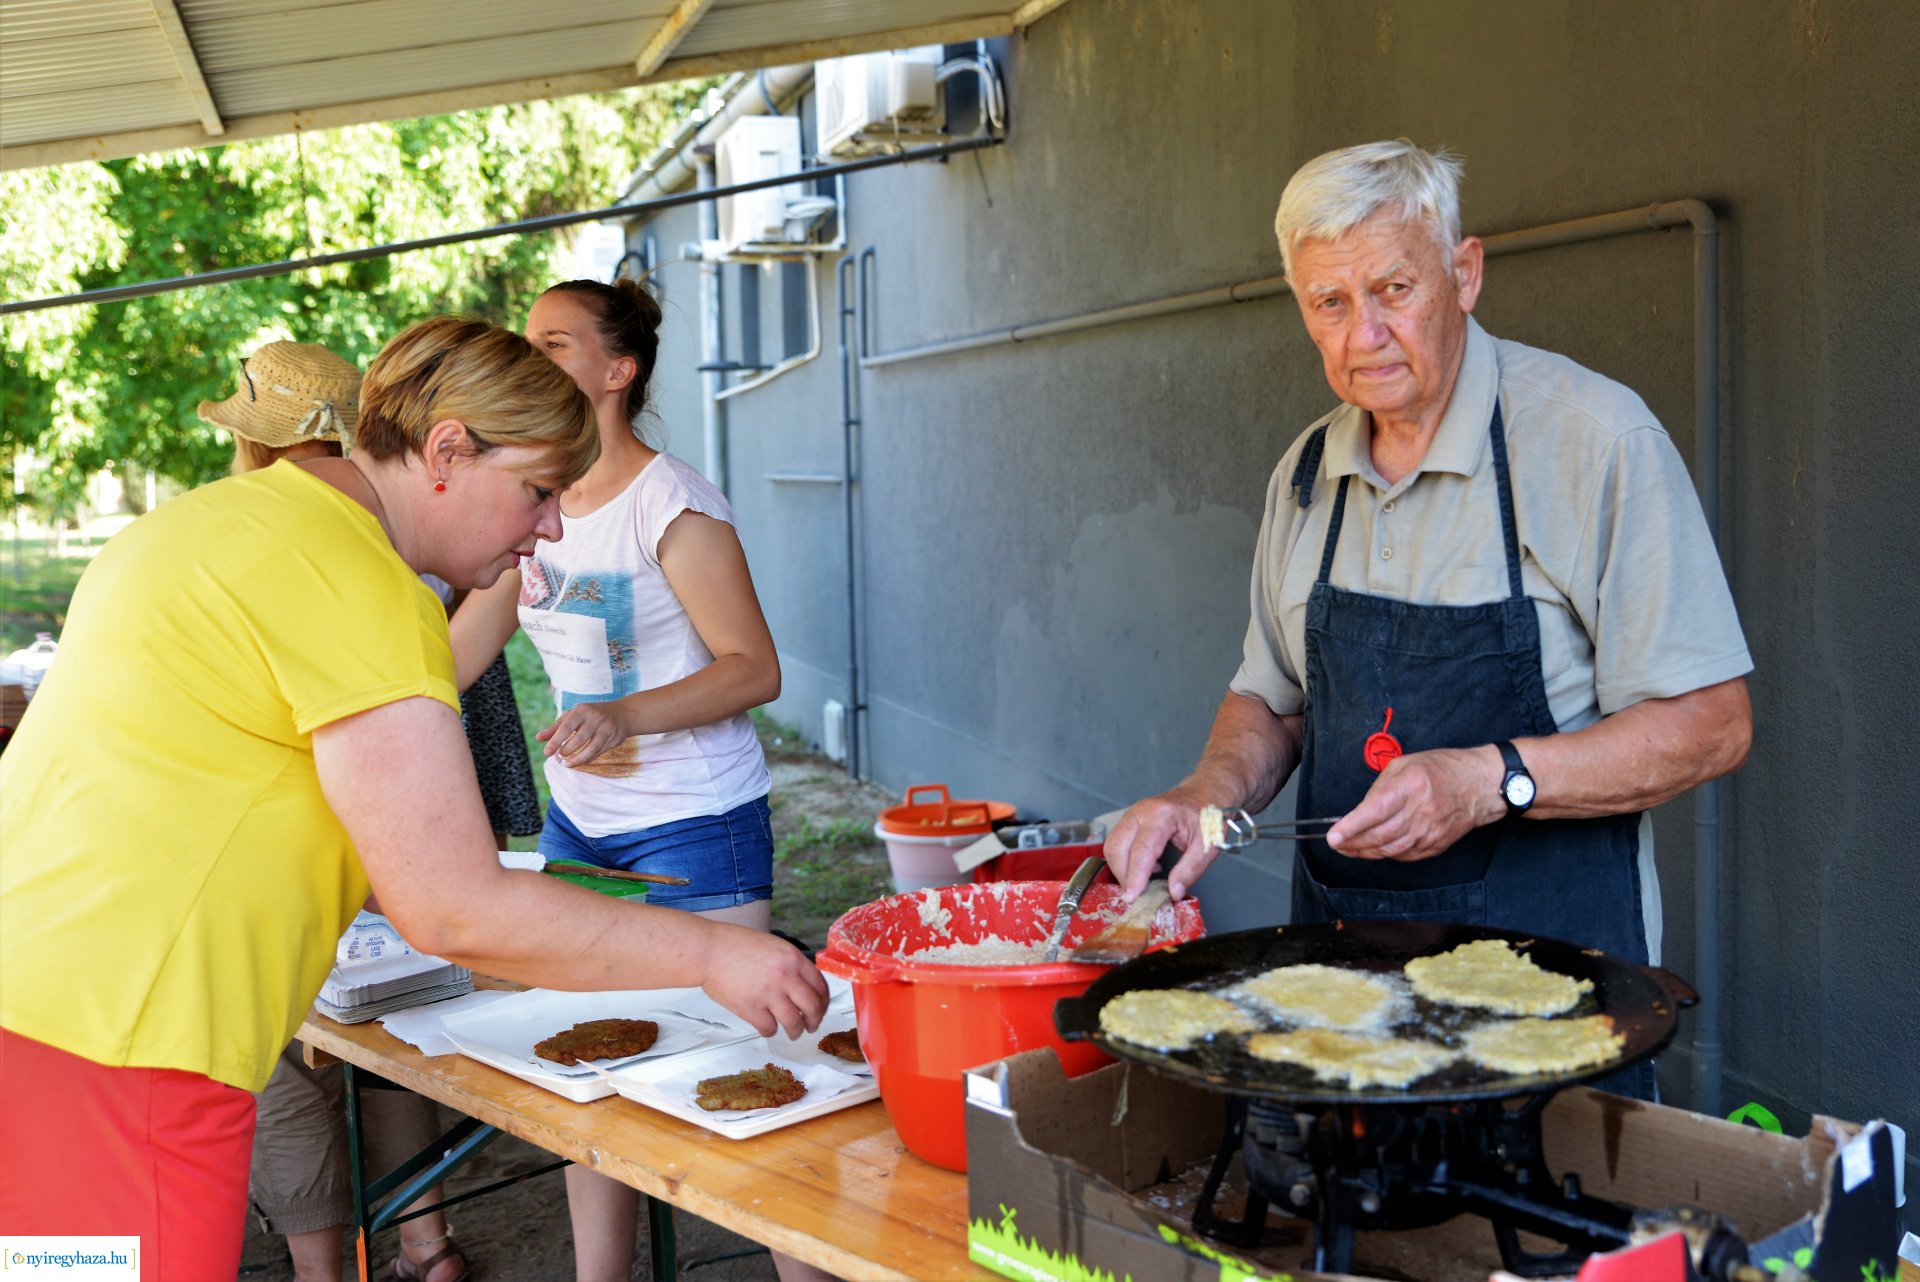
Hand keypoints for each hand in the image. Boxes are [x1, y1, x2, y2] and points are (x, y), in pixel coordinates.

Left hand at [537, 701, 630, 766]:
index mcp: (582, 710)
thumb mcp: (573, 716)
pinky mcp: (614, 738)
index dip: (555, 741)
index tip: (546, 753)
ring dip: (578, 759)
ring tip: (567, 764)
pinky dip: (588, 759)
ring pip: (591, 748)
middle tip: (559, 758)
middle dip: (567, 751)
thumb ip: (555, 727)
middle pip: (579, 739)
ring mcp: (606, 728)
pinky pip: (599, 752)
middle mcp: (595, 718)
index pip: (566, 727)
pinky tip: (580, 762)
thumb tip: (538, 738)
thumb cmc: (591, 715)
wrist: (622, 714)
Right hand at [699, 927, 829, 1038]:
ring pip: (794, 1022)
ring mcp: (768, 993)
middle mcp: (785, 976)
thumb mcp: (772, 945)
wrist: (708, 951)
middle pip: (813, 1007)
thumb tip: (802, 982)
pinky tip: (767, 1027)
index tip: (821, 1007)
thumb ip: (789, 963)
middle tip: (812, 1024)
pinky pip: (769, 1028)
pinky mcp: (751, 1008)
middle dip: (815, 1020)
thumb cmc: (733, 945)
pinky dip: (770, 1031)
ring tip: (793, 1032)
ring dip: (796, 1031)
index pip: (821, 985)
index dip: (824, 1001)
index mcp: (792, 958)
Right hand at [1103, 790, 1220, 902]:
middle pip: (1118, 847)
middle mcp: (1141, 811)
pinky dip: (1123, 860)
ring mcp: (1132, 813)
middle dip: (1123, 875)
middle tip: (1137, 896)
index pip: (1141, 849)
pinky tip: (1143, 868)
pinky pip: (1116, 842)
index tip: (1133, 897)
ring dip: (1120, 868)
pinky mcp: (1129, 820)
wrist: (1206, 792)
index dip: (1135, 876)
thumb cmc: (1208, 815)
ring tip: (1141, 883)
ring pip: (1112, 845)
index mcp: (1162, 815)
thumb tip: (1173, 893)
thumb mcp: (1208, 845)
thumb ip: (1190, 870)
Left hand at [1325, 746, 1504, 860]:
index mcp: (1411, 785)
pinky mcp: (1437, 844)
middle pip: (1379, 835)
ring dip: (1366, 852)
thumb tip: (1360, 810)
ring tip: (1349, 849)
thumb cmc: (1442, 768)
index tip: (1332, 837)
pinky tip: (1375, 849)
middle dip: (1352, 843)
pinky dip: (1387, 854)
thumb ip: (1381, 786)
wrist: (1481, 784)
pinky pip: (1405, 855)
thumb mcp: (1406, 764)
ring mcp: (1431, 831)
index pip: (1375, 811)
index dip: (1351, 827)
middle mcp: (1421, 811)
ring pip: (1390, 850)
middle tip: (1336, 844)